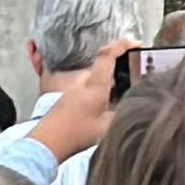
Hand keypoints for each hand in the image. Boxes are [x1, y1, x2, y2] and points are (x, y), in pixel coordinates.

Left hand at [27, 40, 127, 162]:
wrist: (47, 142)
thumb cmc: (77, 134)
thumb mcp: (108, 126)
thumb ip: (123, 113)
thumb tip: (137, 105)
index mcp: (94, 84)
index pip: (108, 55)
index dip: (123, 45)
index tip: (135, 43)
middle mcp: (84, 82)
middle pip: (105, 66)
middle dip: (121, 68)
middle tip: (137, 76)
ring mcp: (75, 88)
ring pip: (98, 78)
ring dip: (112, 82)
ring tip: (125, 94)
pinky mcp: (70, 97)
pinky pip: (90, 87)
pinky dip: (102, 90)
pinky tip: (108, 106)